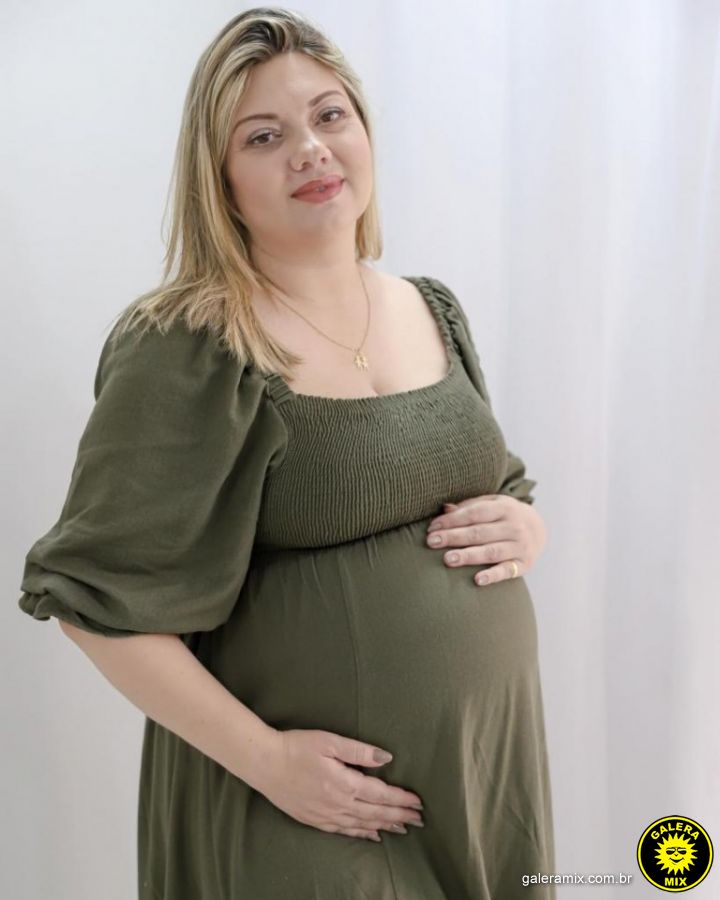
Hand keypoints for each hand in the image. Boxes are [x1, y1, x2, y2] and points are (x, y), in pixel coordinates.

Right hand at [257, 728, 424, 841]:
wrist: (264, 763)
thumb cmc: (296, 747)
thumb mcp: (330, 741)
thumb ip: (359, 751)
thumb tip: (386, 757)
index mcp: (344, 783)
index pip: (380, 794)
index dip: (400, 799)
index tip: (418, 802)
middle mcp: (337, 804)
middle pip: (375, 813)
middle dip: (399, 815)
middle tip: (419, 820)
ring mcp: (325, 815)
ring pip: (361, 824)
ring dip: (384, 826)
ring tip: (402, 828)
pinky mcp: (314, 819)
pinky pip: (343, 830)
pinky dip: (361, 833)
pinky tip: (371, 835)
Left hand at [425, 495, 546, 585]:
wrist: (539, 528)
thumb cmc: (505, 516)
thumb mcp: (492, 504)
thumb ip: (470, 506)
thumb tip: (445, 508)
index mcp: (504, 508)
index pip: (474, 513)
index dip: (452, 520)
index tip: (433, 528)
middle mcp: (514, 526)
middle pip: (480, 532)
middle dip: (454, 537)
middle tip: (432, 542)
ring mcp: (520, 546)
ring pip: (491, 551)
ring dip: (469, 556)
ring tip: (448, 560)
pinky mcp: (524, 564)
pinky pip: (507, 571)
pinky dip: (493, 576)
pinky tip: (478, 580)